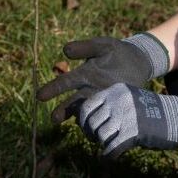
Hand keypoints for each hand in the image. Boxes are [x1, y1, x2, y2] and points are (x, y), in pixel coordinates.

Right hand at [36, 34, 168, 122]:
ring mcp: (102, 100)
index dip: (52, 89)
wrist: (138, 61)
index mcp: (83, 75)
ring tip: (81, 127)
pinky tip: (100, 132)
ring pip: (88, 113)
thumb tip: (65, 50)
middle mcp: (90, 90)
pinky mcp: (116, 107)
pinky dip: (101, 125)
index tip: (39, 96)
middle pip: (74, 103)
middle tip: (54, 119)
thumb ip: (85, 47)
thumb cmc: (116, 52)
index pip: (65, 82)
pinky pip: (106, 119)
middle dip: (63, 111)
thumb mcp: (102, 45)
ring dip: (82, 121)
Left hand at [75, 83, 177, 158]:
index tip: (87, 129)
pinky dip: (108, 156)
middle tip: (97, 140)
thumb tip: (87, 123)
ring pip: (101, 135)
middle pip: (92, 122)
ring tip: (109, 145)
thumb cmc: (151, 112)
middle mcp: (118, 101)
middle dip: (91, 134)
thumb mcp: (130, 99)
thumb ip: (111, 106)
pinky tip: (109, 158)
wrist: (177, 117)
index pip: (87, 105)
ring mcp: (126, 116)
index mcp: (116, 90)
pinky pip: (112, 148)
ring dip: (103, 143)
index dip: (83, 121)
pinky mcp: (133, 132)